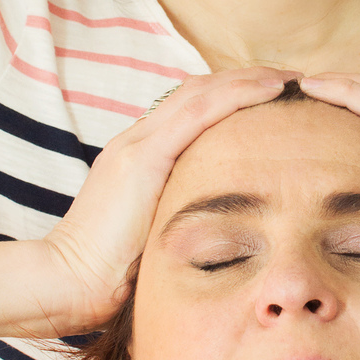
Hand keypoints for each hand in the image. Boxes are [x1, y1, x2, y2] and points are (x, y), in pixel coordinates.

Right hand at [38, 69, 285, 333]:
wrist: (68, 282)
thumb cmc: (112, 274)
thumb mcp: (154, 235)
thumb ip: (179, 217)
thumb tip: (220, 230)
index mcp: (138, 156)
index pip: (190, 110)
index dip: (230, 97)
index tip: (271, 98)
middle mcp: (136, 140)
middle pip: (198, 91)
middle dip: (245, 79)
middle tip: (290, 78)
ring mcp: (138, 145)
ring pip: (202, 92)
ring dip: (249, 80)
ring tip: (290, 77)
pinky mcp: (144, 157)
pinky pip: (200, 111)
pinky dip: (239, 95)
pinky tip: (272, 90)